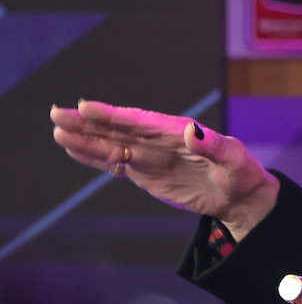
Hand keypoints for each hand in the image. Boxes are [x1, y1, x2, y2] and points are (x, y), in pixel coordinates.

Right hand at [50, 99, 278, 239]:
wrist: (240, 196)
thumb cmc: (241, 173)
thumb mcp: (234, 160)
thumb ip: (214, 146)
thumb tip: (192, 131)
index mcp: (178, 130)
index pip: (141, 121)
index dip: (114, 115)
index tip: (88, 107)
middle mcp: (159, 139)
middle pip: (119, 129)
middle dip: (88, 122)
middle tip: (58, 113)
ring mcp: (150, 155)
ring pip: (111, 145)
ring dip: (85, 138)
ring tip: (57, 130)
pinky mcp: (146, 171)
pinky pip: (115, 162)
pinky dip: (94, 156)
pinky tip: (72, 148)